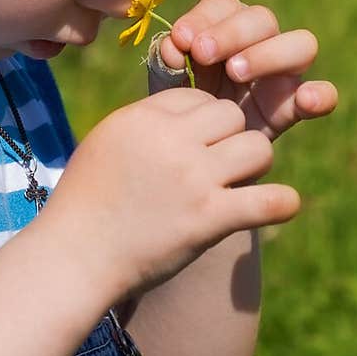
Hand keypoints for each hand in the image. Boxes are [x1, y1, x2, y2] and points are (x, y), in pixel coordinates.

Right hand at [44, 85, 299, 304]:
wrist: (75, 258)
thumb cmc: (86, 202)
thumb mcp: (108, 142)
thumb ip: (147, 122)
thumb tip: (189, 111)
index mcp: (144, 117)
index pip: (198, 96)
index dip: (202, 120)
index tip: (195, 144)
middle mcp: (171, 140)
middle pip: (232, 115)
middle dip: (231, 136)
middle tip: (220, 165)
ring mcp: (193, 179)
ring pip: (257, 148)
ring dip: (254, 165)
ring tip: (240, 184)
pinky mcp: (209, 219)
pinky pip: (268, 201)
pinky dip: (281, 203)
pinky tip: (281, 205)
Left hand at [157, 0, 337, 141]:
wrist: (189, 157)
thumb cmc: (178, 111)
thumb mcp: (166, 86)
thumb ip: (168, 64)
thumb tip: (174, 48)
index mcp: (223, 29)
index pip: (224, 5)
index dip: (204, 16)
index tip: (181, 39)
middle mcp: (258, 43)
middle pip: (262, 18)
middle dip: (232, 32)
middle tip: (202, 53)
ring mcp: (283, 73)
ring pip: (301, 44)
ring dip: (269, 54)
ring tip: (236, 72)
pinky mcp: (295, 106)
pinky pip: (324, 93)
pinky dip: (320, 94)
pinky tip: (305, 100)